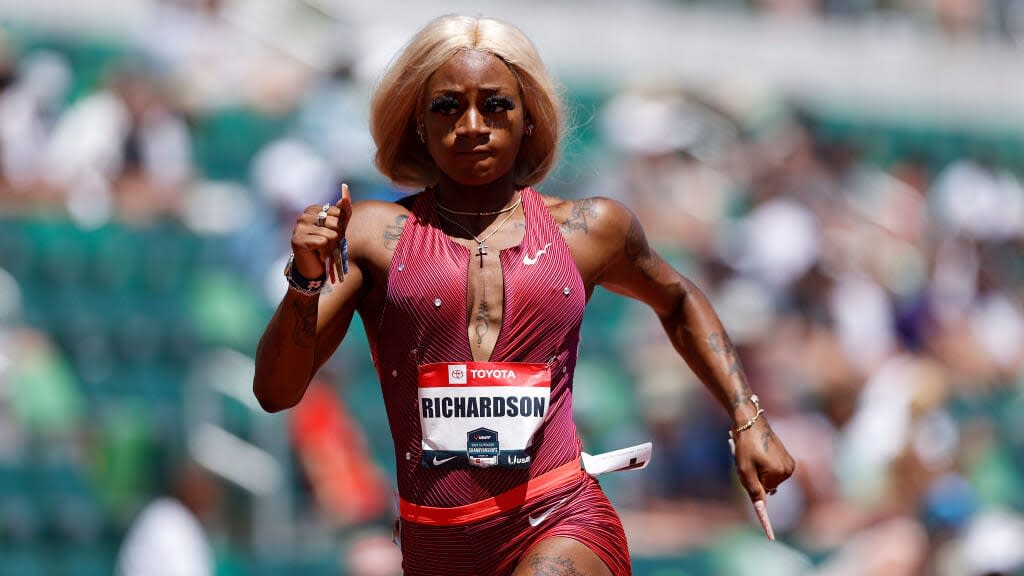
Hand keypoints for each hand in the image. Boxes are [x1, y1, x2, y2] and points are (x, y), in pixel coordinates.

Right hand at [291, 184, 352, 280]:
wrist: (312, 268)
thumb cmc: (326, 246)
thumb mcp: (338, 227)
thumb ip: (344, 210)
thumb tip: (345, 192)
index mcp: (312, 209)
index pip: (338, 212)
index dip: (340, 227)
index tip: (332, 234)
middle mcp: (303, 216)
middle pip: (335, 223)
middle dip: (337, 238)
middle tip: (328, 245)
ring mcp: (299, 228)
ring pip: (331, 234)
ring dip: (331, 247)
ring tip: (323, 250)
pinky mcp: (297, 241)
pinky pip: (323, 243)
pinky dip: (325, 252)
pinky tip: (318, 254)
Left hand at [732, 417, 794, 537]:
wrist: (751, 420)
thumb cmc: (745, 444)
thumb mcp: (744, 469)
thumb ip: (753, 489)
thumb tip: (762, 507)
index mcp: (777, 473)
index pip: (767, 498)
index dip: (765, 520)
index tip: (770, 538)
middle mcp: (788, 471)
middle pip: (766, 488)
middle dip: (755, 481)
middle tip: (745, 464)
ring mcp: (789, 465)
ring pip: (769, 480)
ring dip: (759, 474)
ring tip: (751, 457)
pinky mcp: (788, 460)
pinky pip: (773, 473)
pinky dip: (764, 468)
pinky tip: (759, 454)